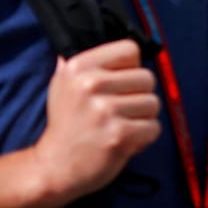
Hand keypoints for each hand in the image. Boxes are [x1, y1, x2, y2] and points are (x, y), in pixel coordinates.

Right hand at [32, 38, 160, 201]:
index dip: (130, 68)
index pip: (130, 50)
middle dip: (139, 96)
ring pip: (153, 103)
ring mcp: (105, 110)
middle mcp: (90, 84)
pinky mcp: (118, 135)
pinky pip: (153, 127)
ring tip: (120, 126)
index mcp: (78, 67)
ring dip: (142, 118)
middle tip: (119, 111)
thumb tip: (111, 40)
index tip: (117, 84)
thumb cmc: (66, 125)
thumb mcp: (63, 85)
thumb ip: (87, 63)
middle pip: (147, 77)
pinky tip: (123, 140)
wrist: (54, 167)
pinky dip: (144, 137)